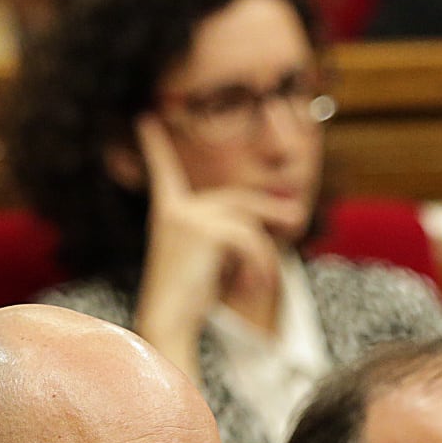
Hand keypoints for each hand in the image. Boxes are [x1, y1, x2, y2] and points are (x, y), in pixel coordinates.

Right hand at [130, 117, 292, 380]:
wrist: (169, 323)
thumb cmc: (190, 302)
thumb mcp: (215, 262)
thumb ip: (238, 236)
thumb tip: (291, 213)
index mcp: (169, 215)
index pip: (165, 174)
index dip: (156, 148)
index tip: (145, 119)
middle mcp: (175, 209)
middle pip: (238, 201)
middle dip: (271, 212)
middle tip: (296, 220)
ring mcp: (188, 216)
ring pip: (248, 224)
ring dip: (264, 256)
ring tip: (265, 284)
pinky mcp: (204, 230)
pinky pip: (249, 240)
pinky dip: (259, 265)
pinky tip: (253, 288)